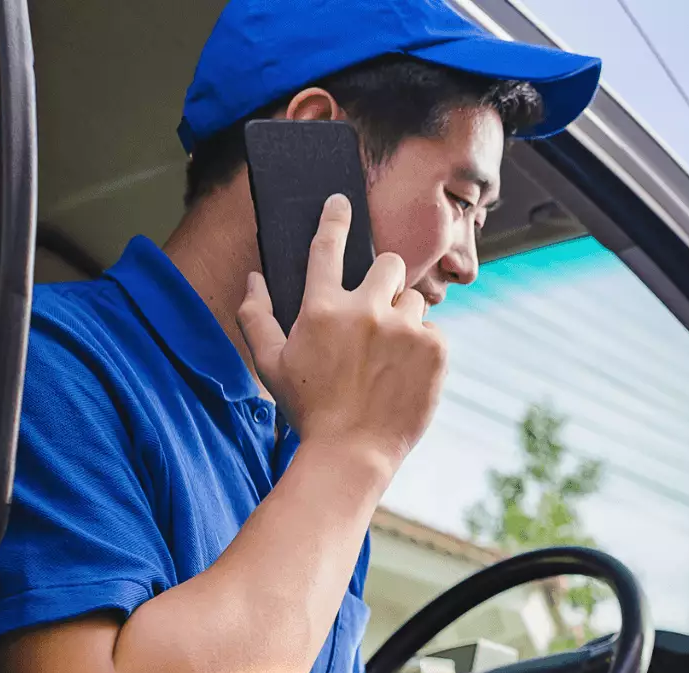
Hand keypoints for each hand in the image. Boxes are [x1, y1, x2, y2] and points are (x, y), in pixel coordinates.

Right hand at [236, 194, 444, 472]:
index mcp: (322, 309)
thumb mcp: (271, 365)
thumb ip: (256, 316)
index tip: (342, 201)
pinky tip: (404, 374)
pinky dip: (423, 348)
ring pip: (413, 299)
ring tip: (388, 356)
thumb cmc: (308, 410)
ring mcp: (404, 329)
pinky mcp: (435, 349)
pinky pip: (433, 331)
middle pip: (389, 263)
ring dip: (403, 318)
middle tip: (377, 309)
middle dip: (386, 277)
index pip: (327, 247)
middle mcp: (365, 310)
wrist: (352, 454)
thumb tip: (254, 279)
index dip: (335, 218)